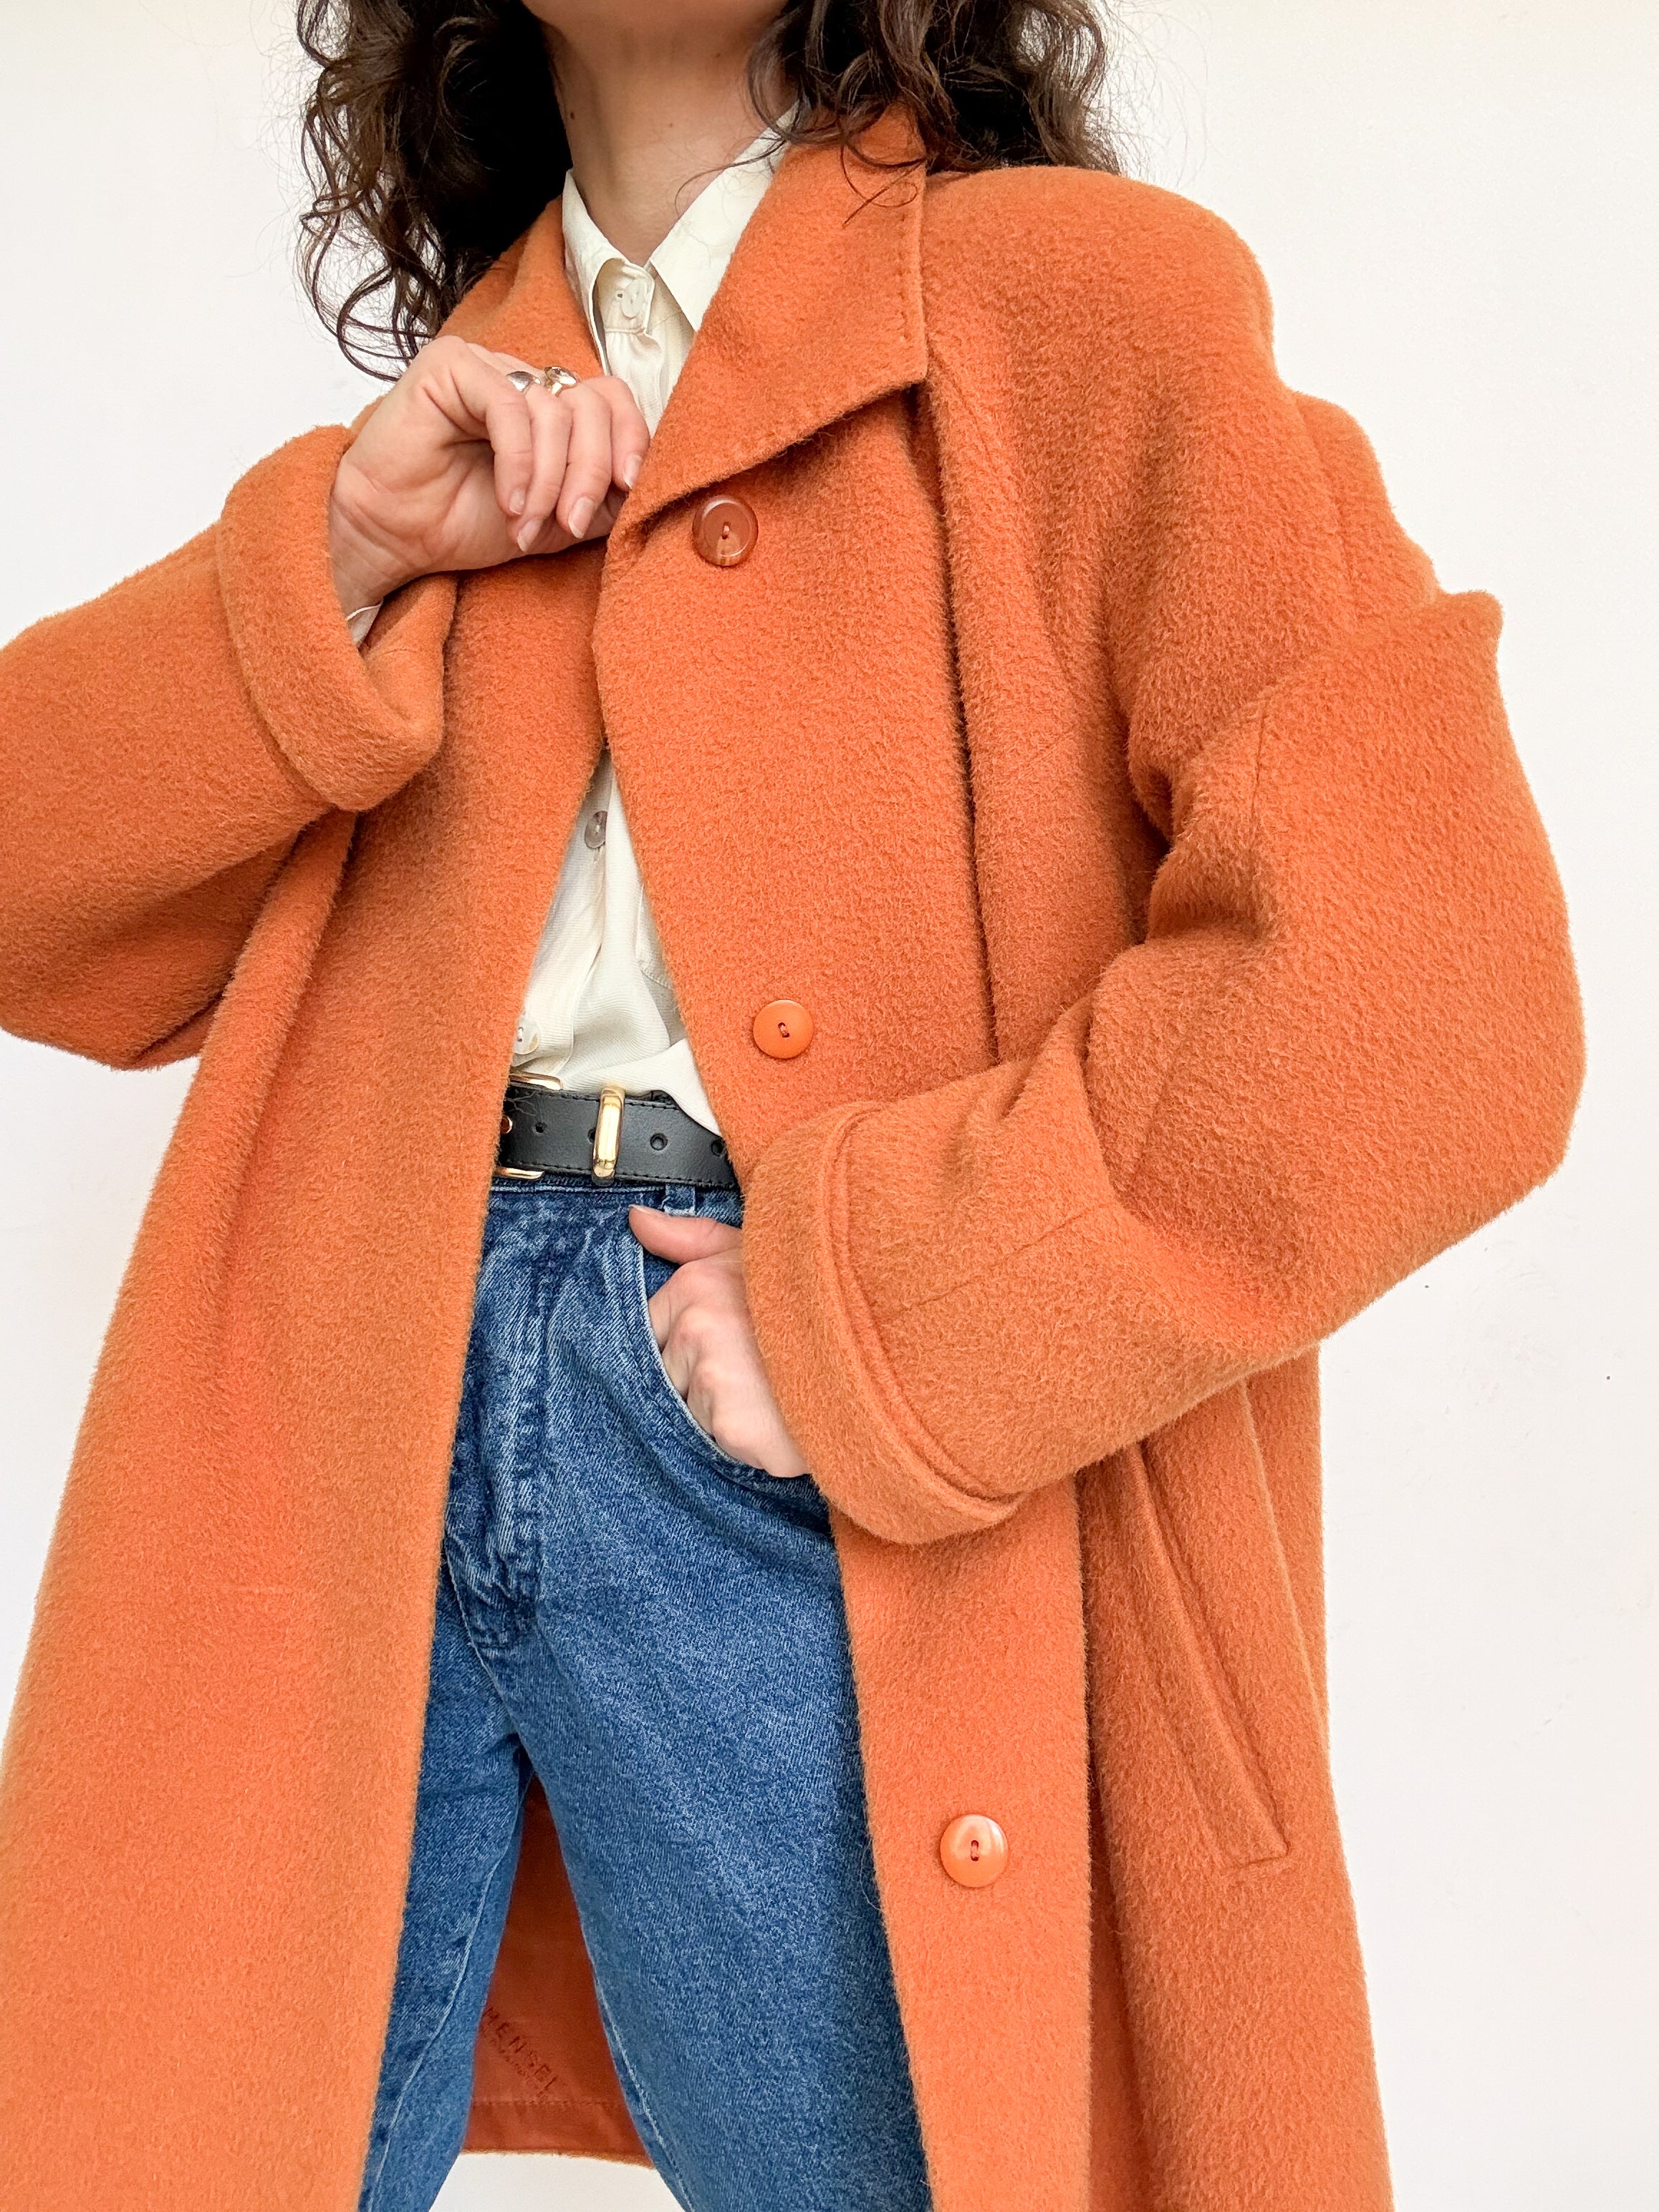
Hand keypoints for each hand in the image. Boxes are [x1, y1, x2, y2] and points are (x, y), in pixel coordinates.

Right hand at [327, 338, 650, 612]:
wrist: (396, 537)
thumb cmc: (466, 524)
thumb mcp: (558, 521)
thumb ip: (602, 499)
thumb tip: (648, 487)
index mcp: (554, 409)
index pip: (614, 401)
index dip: (631, 442)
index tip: (628, 492)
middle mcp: (525, 381)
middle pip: (594, 404)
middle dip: (592, 471)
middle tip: (569, 522)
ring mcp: (489, 366)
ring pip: (555, 410)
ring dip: (549, 480)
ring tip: (526, 524)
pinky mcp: (452, 365)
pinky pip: (510, 405)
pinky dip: (519, 462)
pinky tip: (509, 502)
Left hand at [628, 1208, 809, 1480]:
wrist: (873, 1367)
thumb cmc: (815, 1308)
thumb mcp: (755, 1255)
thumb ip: (691, 1238)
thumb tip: (638, 1219)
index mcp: (696, 1284)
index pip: (652, 1326)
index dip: (686, 1341)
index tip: (730, 1341)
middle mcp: (697, 1328)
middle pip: (665, 1370)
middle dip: (698, 1376)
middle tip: (754, 1366)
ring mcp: (712, 1378)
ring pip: (687, 1408)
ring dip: (720, 1409)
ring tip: (770, 1390)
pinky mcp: (730, 1426)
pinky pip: (715, 1438)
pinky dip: (744, 1437)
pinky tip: (776, 1415)